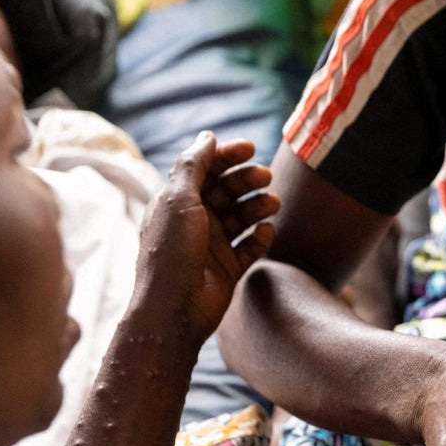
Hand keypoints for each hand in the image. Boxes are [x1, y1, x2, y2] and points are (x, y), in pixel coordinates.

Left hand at [132, 131, 278, 341]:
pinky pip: (251, 247)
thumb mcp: (178, 199)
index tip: (250, 149)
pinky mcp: (229, 268)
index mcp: (177, 202)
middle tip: (266, 177)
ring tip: (273, 204)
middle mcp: (195, 221)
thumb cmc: (171, 252)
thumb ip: (194, 165)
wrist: (175, 308)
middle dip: (246, 180)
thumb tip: (208, 136)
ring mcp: (213, 245)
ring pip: (242, 217)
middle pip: (226, 190)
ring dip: (258, 206)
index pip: (204, 170)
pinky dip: (260, 237)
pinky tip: (265, 232)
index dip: (226, 156)